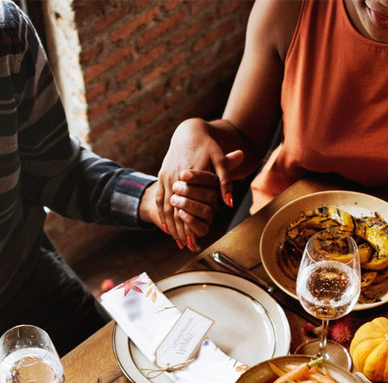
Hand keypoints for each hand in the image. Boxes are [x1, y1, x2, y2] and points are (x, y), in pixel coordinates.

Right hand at [153, 119, 242, 245]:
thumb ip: (225, 182)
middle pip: (174, 209)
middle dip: (179, 229)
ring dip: (170, 224)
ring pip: (165, 206)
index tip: (193, 240)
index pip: (187, 206)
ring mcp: (165, 177)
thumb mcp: (220, 162)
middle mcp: (174, 177)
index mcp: (188, 176)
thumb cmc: (208, 147)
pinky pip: (159, 198)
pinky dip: (162, 213)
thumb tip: (228, 202)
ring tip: (176, 240)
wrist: (188, 132)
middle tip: (184, 245)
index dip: (189, 224)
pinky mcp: (161, 175)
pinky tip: (166, 226)